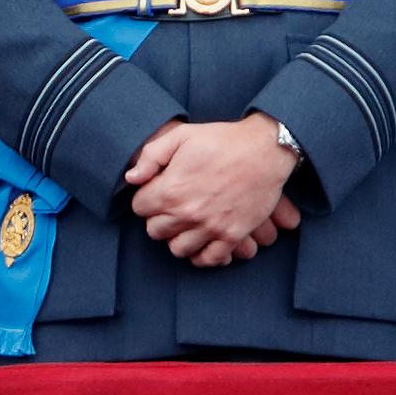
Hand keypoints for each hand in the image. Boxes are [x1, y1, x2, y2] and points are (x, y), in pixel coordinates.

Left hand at [125, 115, 298, 265]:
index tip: (157, 191)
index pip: (139, 208)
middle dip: (158, 219)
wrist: (264, 150)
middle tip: (170, 207)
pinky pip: (210, 259)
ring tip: (185, 224)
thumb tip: (131, 178)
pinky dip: (202, 254)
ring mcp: (211, 227)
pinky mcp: (232, 235)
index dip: (146, 198)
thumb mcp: (181, 135)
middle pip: (156, 231)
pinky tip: (202, 241)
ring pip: (178, 249)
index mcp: (171, 190)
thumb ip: (151, 156)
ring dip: (178, 237)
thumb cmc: (221, 140)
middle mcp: (188, 213)